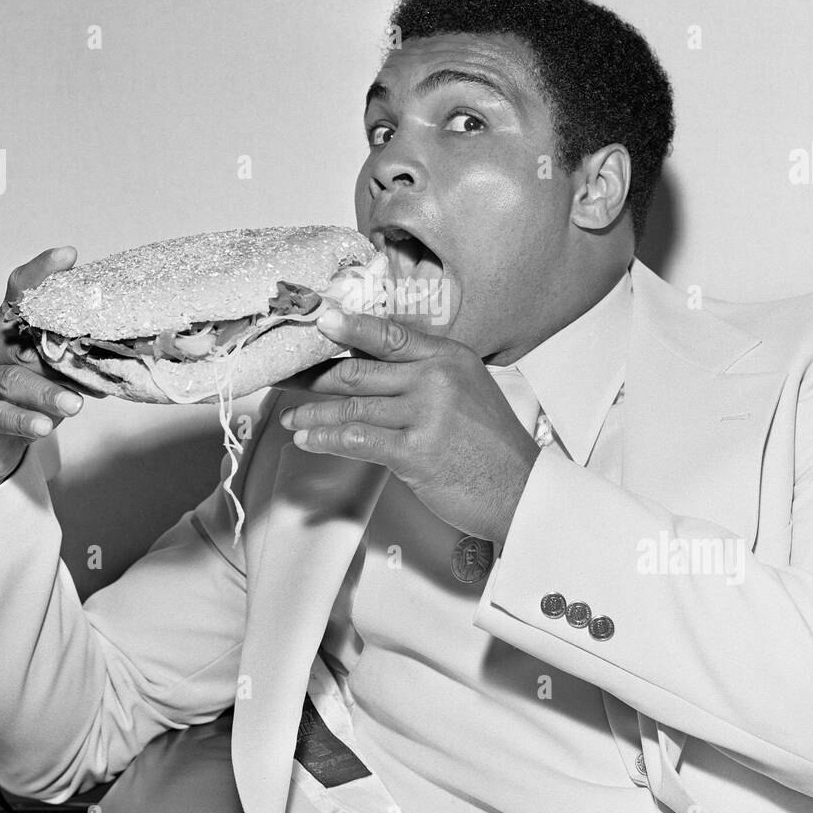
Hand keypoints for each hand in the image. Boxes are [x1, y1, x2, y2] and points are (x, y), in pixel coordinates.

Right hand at [0, 246, 85, 509]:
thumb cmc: (22, 400)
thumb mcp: (50, 374)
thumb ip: (72, 361)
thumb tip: (122, 355)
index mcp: (7, 328)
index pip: (22, 293)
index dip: (42, 272)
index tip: (68, 256)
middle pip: (18, 334)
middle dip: (55, 341)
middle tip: (90, 351)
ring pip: (9, 379)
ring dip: (45, 393)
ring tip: (74, 405)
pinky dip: (20, 420)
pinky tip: (41, 426)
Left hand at [279, 308, 540, 543]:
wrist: (521, 491)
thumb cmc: (492, 447)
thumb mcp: (469, 391)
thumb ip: (429, 375)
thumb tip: (373, 371)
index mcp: (450, 357)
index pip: (391, 335)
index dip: (351, 327)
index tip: (321, 321)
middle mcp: (436, 378)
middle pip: (360, 370)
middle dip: (317, 378)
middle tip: (290, 381)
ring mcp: (425, 414)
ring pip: (352, 406)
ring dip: (314, 413)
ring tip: (292, 417)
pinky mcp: (415, 451)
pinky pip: (357, 439)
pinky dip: (326, 439)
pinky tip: (308, 439)